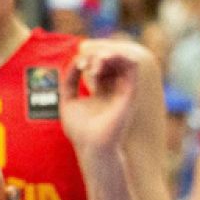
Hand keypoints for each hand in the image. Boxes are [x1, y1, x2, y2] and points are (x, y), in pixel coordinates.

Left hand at [60, 39, 144, 156]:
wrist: (91, 145)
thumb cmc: (79, 129)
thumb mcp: (68, 100)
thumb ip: (69, 81)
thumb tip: (75, 63)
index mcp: (102, 92)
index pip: (101, 66)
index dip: (89, 59)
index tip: (78, 65)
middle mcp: (115, 90)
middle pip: (112, 61)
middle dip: (97, 55)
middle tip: (84, 64)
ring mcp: (123, 91)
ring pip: (123, 60)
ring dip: (108, 54)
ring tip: (95, 62)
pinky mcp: (129, 93)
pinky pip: (132, 67)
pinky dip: (119, 57)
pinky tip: (104, 60)